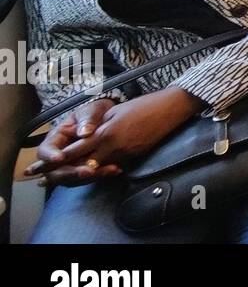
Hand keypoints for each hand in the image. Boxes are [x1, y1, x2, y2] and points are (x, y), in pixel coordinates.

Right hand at [24, 98, 119, 181]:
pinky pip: (87, 178)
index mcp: (56, 139)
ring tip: (108, 170)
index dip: (49, 157)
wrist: (108, 118)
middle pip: (55, 172)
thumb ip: (87, 120)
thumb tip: (84, 132)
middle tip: (88, 171)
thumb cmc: (94, 113)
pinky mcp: (84, 170)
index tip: (59, 158)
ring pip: (71, 179)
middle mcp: (59, 156)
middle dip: (70, 173)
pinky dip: (100, 176)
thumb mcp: (90, 111)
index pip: (44, 150)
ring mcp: (71, 165)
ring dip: (88, 178)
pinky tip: (114, 170)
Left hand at [36, 88, 201, 184]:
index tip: (38, 168)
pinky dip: (102, 169)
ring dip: (82, 173)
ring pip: (98, 169)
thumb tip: (84, 137)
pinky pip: (114, 166)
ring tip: (66, 177)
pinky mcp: (135, 158)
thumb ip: (98, 127)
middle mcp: (113, 147)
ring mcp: (125, 155)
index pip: (74, 151)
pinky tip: (95, 171)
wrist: (170, 109)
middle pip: (82, 166)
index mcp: (105, 133)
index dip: (54, 161)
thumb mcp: (115, 112)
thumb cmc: (143, 105)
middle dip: (63, 173)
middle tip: (44, 181)